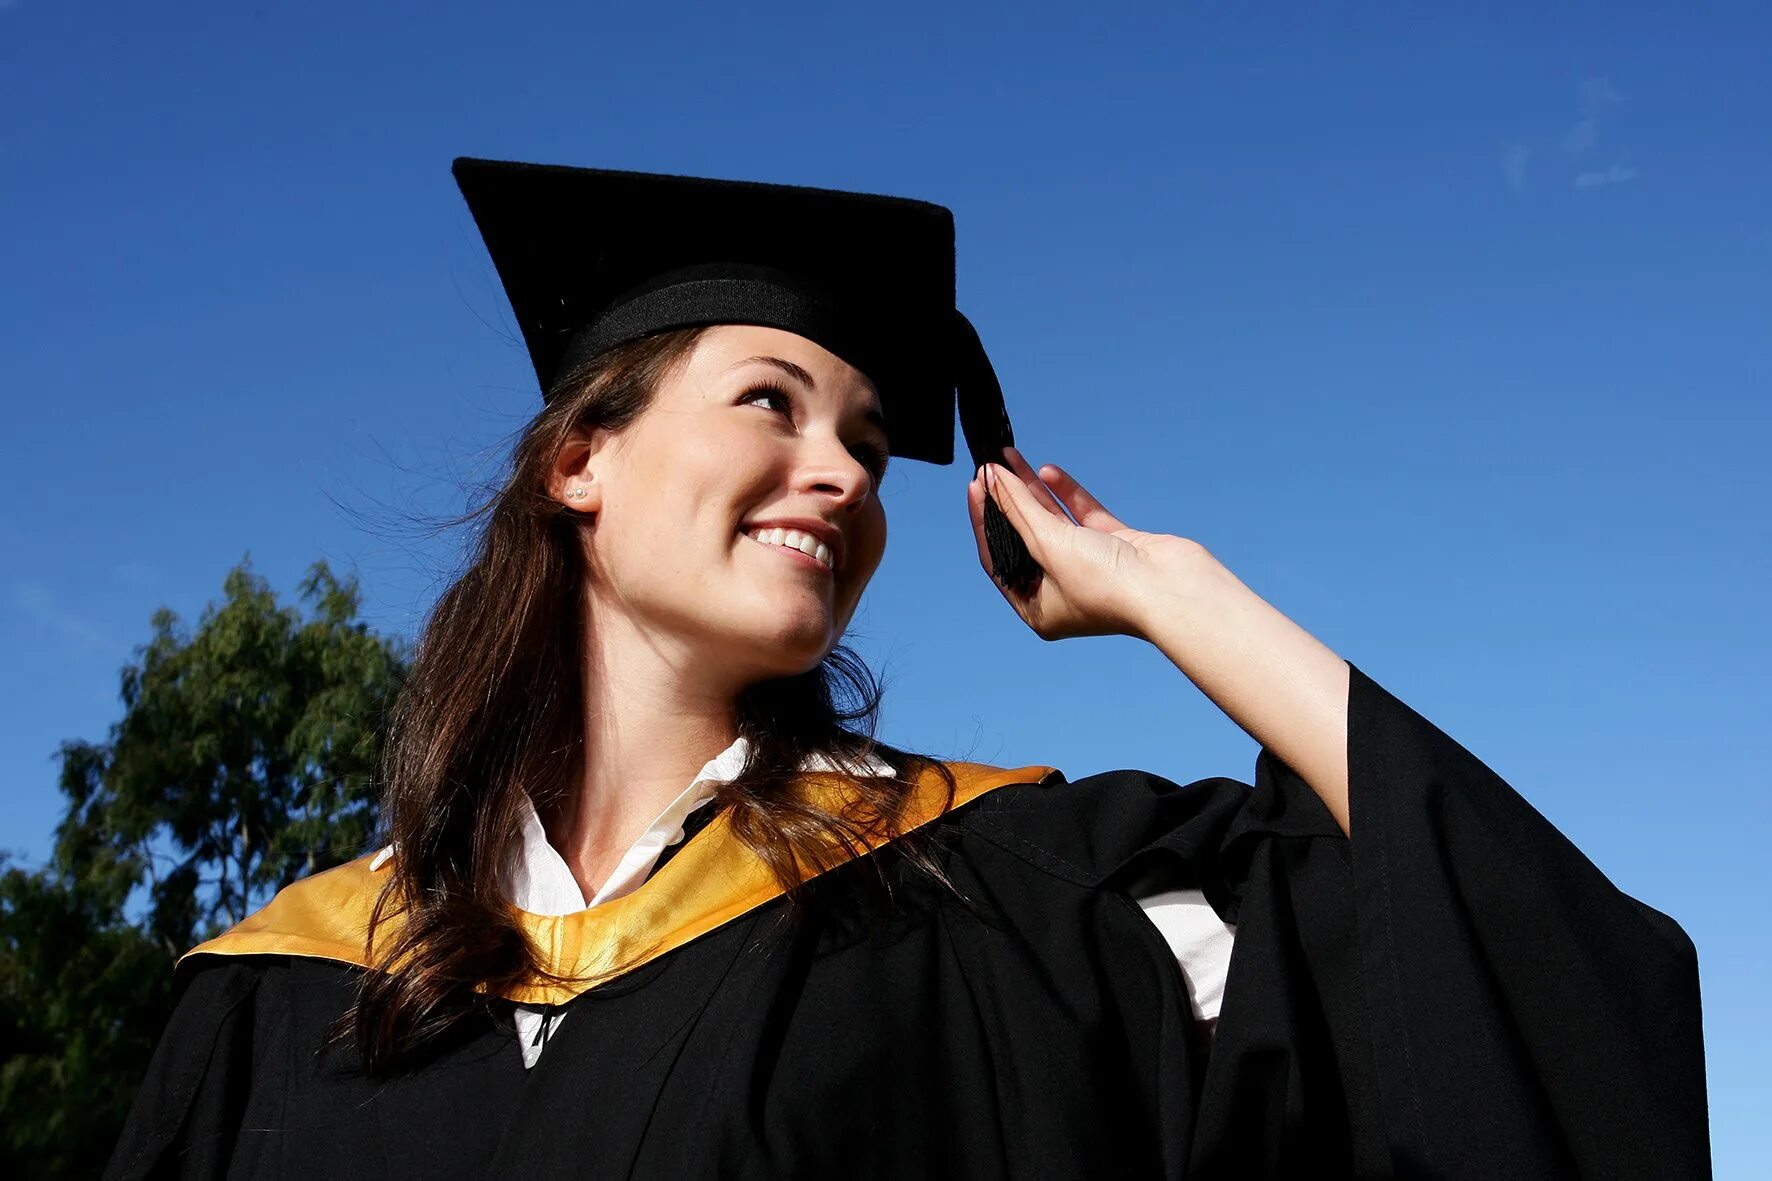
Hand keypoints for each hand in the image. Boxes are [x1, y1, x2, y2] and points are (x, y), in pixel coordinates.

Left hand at [966, 447, 1213, 641]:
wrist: (1171, 591)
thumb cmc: (1106, 585)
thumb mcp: (1048, 546)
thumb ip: (1019, 510)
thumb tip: (992, 478)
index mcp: (1038, 608)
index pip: (999, 559)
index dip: (984, 520)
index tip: (975, 484)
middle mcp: (1061, 590)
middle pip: (1023, 538)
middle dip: (1007, 501)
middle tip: (988, 467)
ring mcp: (1090, 567)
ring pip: (1053, 522)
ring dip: (1032, 490)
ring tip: (1010, 457)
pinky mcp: (1116, 547)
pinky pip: (1084, 516)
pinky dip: (1067, 494)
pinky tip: (1047, 470)